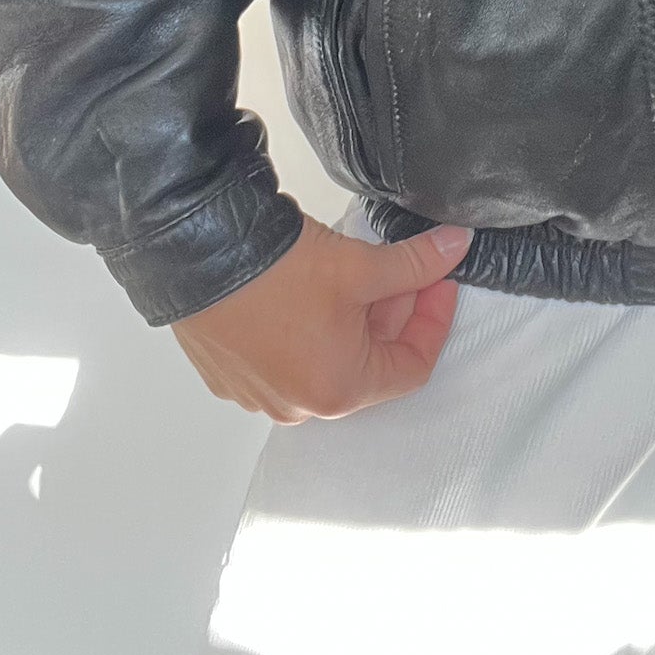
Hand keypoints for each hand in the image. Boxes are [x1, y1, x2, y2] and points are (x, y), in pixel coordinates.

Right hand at [170, 211, 474, 420]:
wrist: (198, 255)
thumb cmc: (276, 271)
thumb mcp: (361, 265)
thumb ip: (417, 264)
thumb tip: (456, 248)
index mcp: (340, 391)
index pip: (412, 366)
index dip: (434, 318)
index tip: (438, 281)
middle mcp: (299, 406)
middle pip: (369, 363)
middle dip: (392, 313)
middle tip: (401, 268)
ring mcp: (259, 395)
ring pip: (327, 359)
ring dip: (350, 321)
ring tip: (352, 271)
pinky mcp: (230, 376)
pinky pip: (285, 358)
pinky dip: (308, 328)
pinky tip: (307, 289)